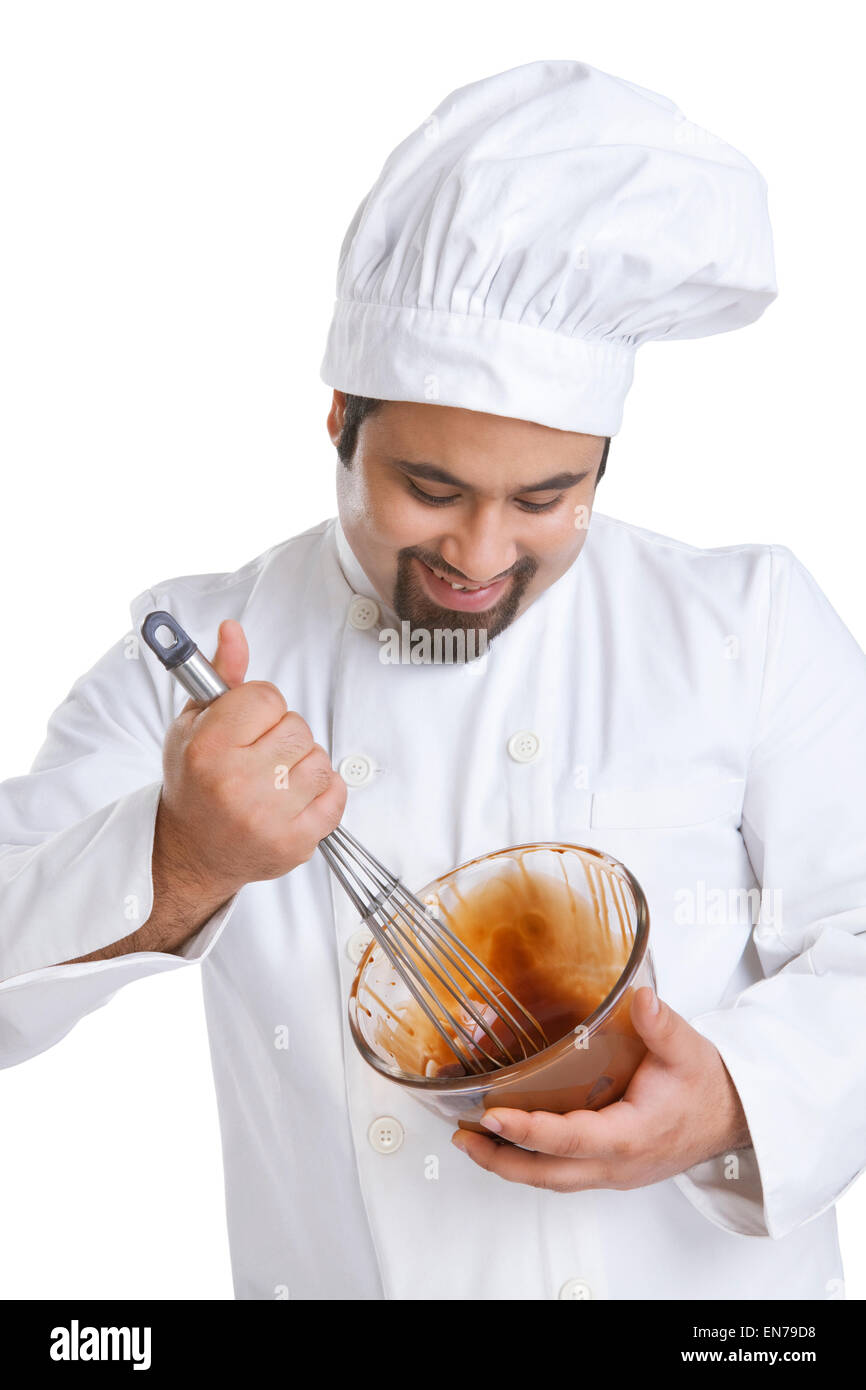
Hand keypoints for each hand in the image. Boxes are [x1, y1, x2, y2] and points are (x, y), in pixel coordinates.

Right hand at [155, 619, 346, 900]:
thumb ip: (220, 676)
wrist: (192, 852)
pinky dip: (322, 793)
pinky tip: (293, 798)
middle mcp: (236, 784)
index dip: (261, 707)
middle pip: (298, 727)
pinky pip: (336, 795)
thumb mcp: (193, 725)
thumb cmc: (194, 784)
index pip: (268, 697)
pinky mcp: (294, 843)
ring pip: (320, 760)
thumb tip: (233, 630)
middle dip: (283, 735)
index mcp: (207, 749)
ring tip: (274, 779)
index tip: (247, 723)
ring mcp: (268, 817)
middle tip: (259, 755)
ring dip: (303, 765)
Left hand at [450, 987, 750, 1191]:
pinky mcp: (610, 1169)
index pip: (571, 1140)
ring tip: (472, 1140)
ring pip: (552, 1179)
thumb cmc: (708, 1086)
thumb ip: (662, 1025)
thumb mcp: (688, 1049)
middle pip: (548, 1174)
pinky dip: (531, 1162)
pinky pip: (562, 1173)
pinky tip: (510, 1142)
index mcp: (632, 1135)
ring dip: (510, 1164)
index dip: (529, 1132)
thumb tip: (640, 998)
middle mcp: (618, 1164)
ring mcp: (613, 1172)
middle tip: (463, 1136)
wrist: (733, 1118)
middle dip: (501, 1159)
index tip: (492, 1117)